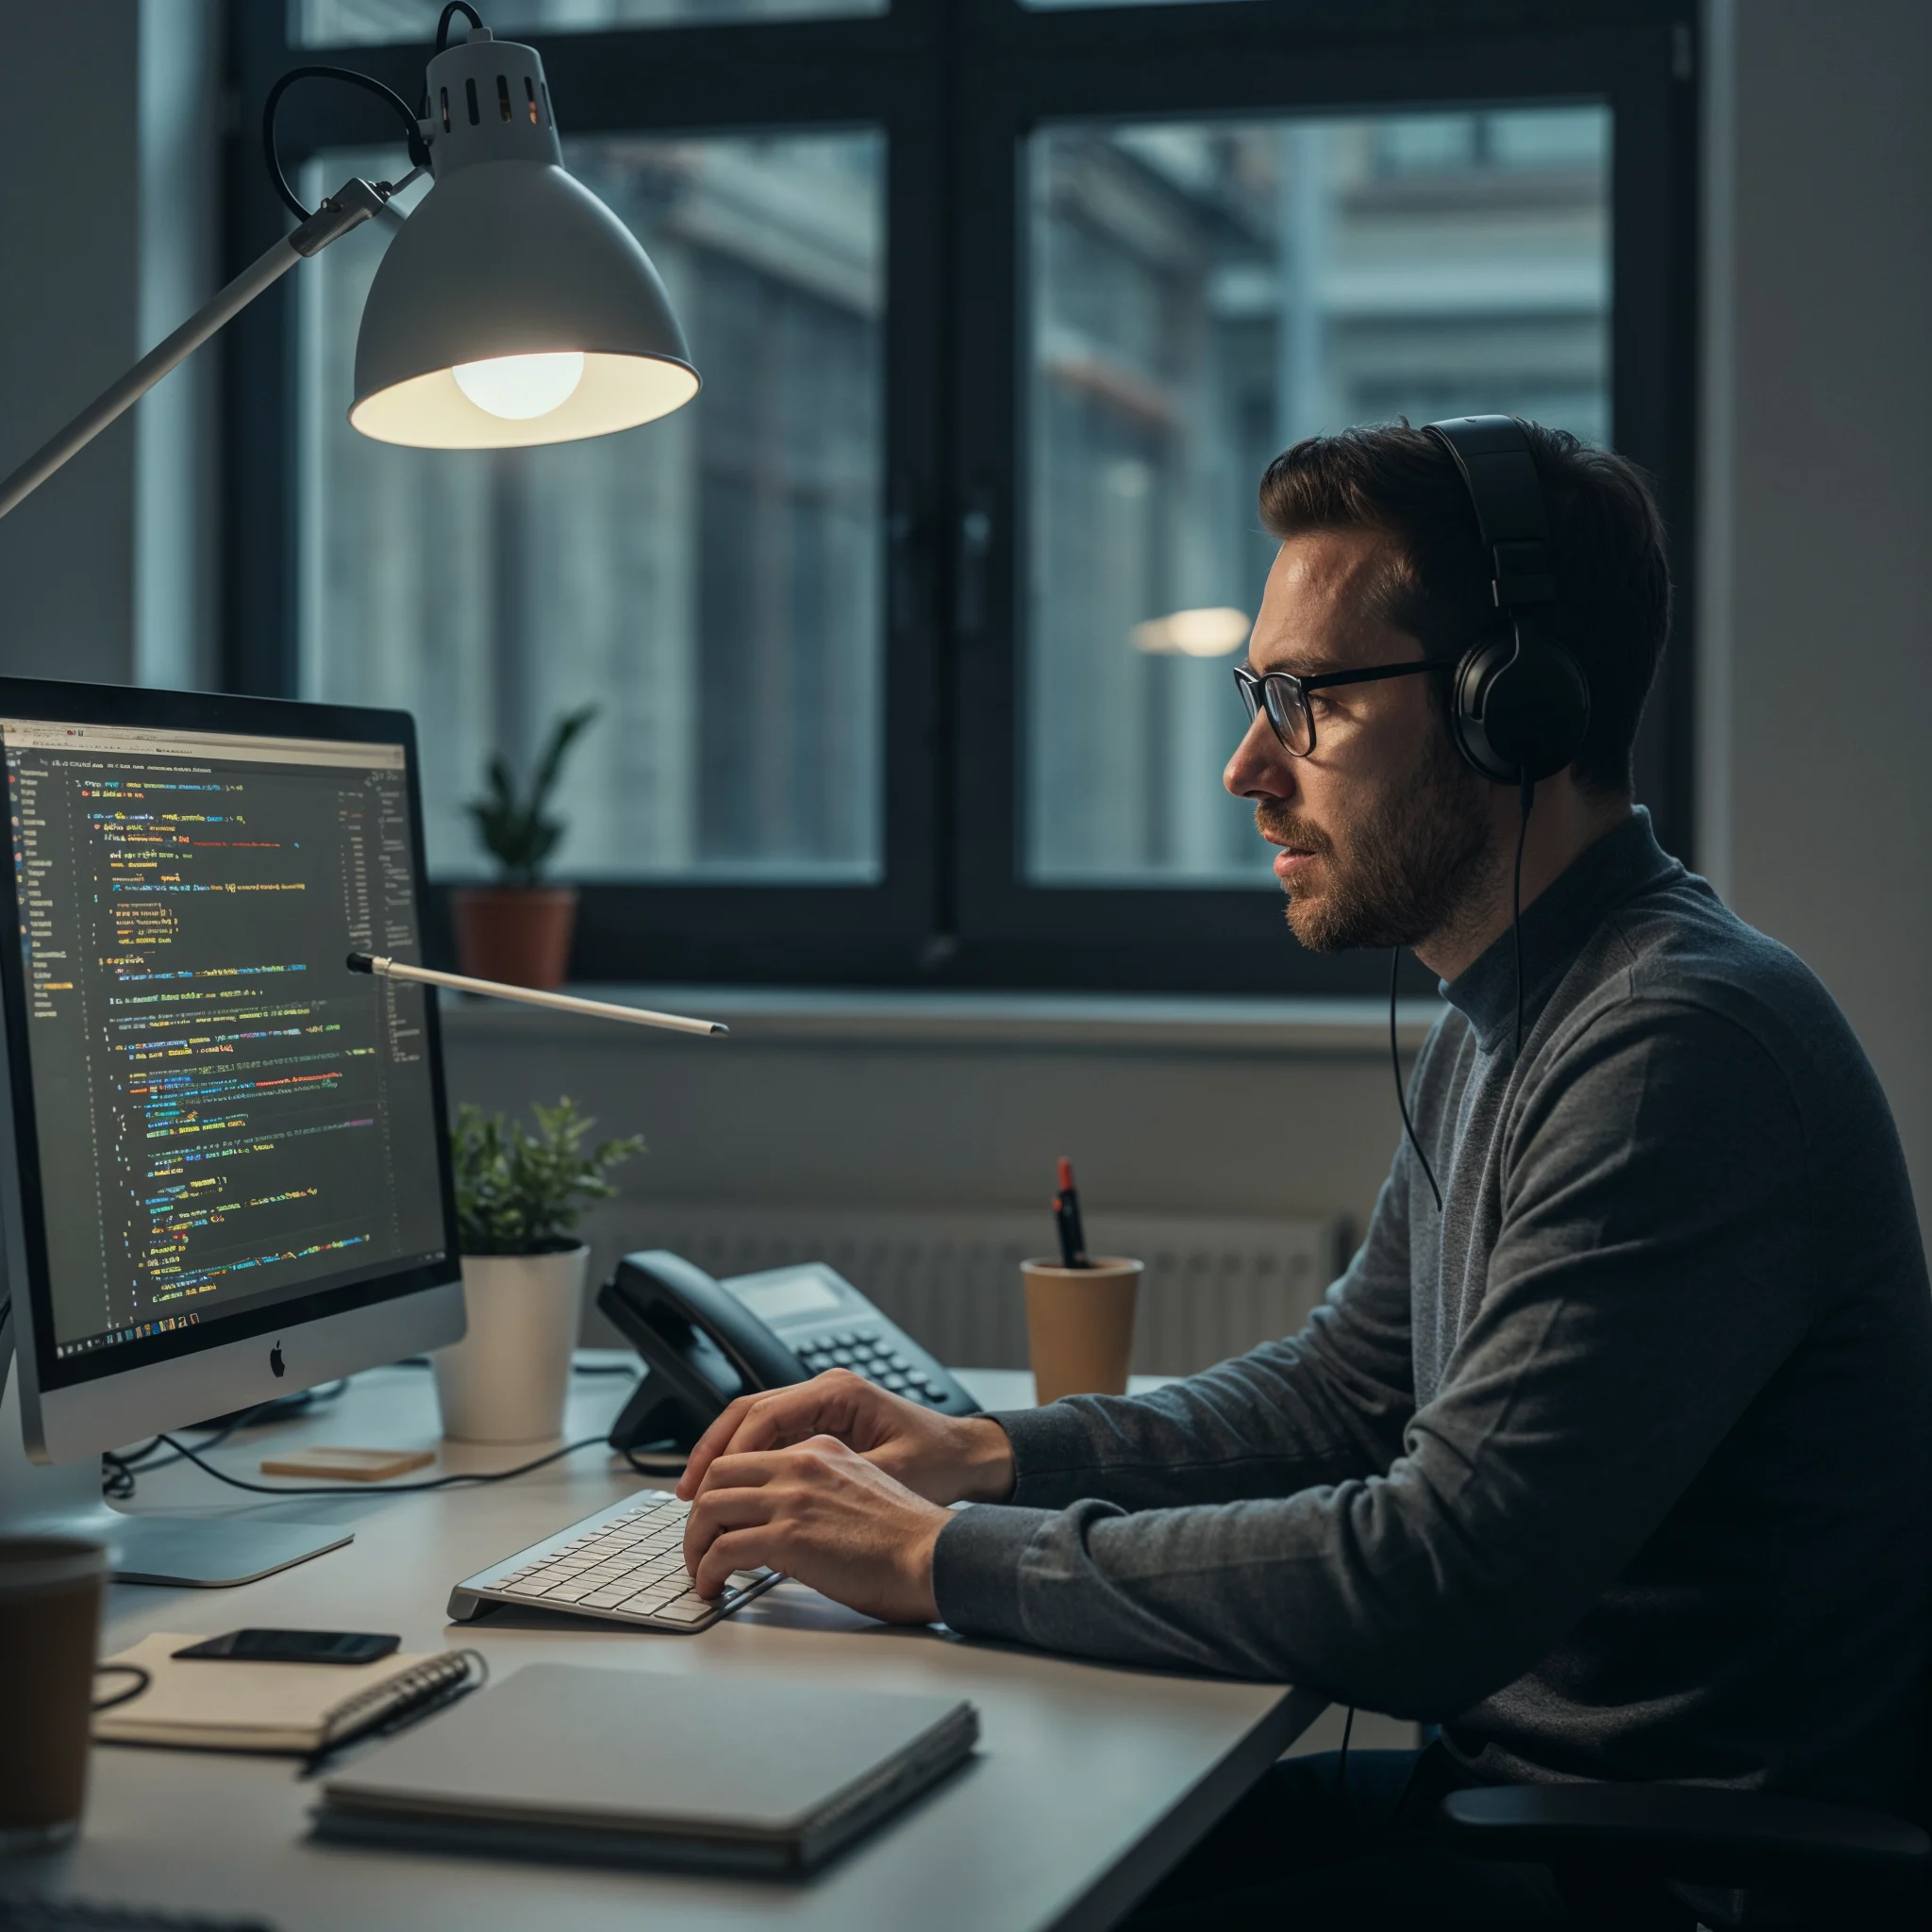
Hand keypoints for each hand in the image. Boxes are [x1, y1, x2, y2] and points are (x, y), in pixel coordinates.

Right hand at [676, 1369, 1013, 1507]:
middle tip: (688, 1493)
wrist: (970, 1457)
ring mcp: (823, 1405)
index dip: (728, 1452)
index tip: (706, 1487)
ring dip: (725, 1457)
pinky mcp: (824, 1424)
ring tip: (699, 1496)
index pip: (763, 1414)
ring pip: (755, 1424)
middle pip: (748, 1413)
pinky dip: (748, 1462)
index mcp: (837, 1393)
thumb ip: (833, 1478)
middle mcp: (825, 1391)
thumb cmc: (938, 1463)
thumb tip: (780, 1497)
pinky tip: (734, 1492)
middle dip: (713, 1452)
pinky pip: (773, 1438)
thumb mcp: (886, 1474)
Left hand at [681, 1435, 949, 1621]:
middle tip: (696, 1543)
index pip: (749, 1455)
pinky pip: (722, 1549)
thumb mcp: (862, 1489)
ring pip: (711, 1508)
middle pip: (719, 1473)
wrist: (934, 1556)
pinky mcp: (789, 1536)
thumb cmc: (909, 1539)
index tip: (713, 1515)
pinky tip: (712, 1587)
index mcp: (821, 1449)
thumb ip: (823, 1490)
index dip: (721, 1486)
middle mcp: (802, 1463)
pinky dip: (707, 1571)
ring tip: (699, 1571)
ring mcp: (793, 1497)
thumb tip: (788, 1521)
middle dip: (697, 1512)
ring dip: (695, 1544)